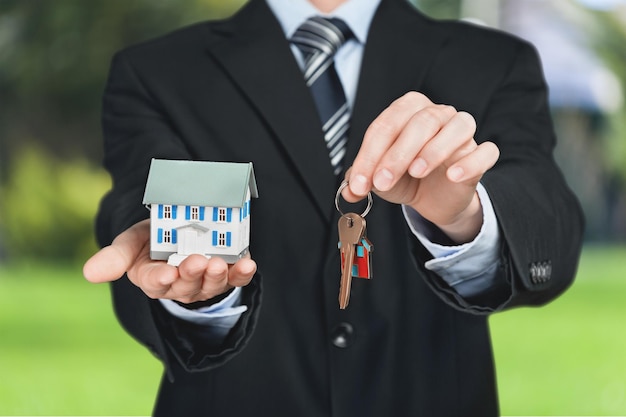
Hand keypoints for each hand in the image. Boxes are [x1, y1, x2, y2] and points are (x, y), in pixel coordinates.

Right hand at [83, 219, 256, 303]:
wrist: (177, 227)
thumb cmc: (150, 238)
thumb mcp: (130, 243)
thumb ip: (114, 257)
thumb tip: (89, 273)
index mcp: (152, 279)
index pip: (155, 283)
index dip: (160, 280)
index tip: (165, 275)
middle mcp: (179, 285)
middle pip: (186, 285)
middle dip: (192, 275)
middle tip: (197, 262)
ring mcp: (204, 282)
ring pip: (211, 285)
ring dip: (217, 277)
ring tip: (219, 264)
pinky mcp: (226, 274)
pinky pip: (235, 278)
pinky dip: (242, 273)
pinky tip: (248, 264)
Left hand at [343, 92, 499, 242]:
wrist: (434, 199)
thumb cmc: (406, 178)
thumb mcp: (380, 179)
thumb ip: (362, 180)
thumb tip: (349, 189)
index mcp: (408, 111)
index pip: (386, 125)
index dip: (370, 154)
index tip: (360, 184)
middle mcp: (437, 114)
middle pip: (420, 122)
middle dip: (397, 154)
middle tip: (382, 181)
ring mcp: (462, 132)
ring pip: (456, 127)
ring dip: (433, 150)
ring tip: (416, 172)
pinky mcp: (480, 154)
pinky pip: (485, 152)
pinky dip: (470, 162)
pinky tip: (453, 176)